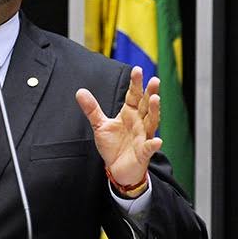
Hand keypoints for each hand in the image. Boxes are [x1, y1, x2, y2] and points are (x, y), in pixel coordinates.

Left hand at [75, 66, 161, 187]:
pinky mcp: (143, 153)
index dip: (135, 84)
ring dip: (154, 111)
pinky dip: (153, 144)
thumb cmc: (113, 146)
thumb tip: (80, 91)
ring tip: (156, 99)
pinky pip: (149, 148)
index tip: (137, 70)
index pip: (134, 96)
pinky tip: (157, 140)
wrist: (118, 169)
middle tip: (154, 79)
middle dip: (150, 92)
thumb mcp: (100, 125)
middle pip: (146, 105)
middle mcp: (139, 123)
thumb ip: (92, 109)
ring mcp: (143, 137)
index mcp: (129, 114)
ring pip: (151, 122)